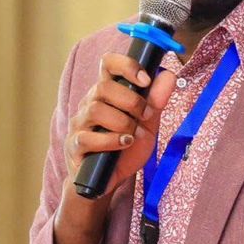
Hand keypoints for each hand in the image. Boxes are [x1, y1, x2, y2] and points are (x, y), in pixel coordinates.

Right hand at [63, 51, 177, 199]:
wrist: (110, 180)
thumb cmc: (125, 147)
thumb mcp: (147, 123)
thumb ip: (156, 100)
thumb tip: (168, 75)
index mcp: (106, 93)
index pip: (108, 64)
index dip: (126, 65)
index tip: (146, 80)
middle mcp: (89, 103)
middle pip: (104, 87)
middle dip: (132, 101)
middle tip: (145, 116)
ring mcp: (79, 124)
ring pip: (95, 110)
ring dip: (122, 122)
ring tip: (132, 135)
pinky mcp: (75, 145)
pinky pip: (88, 137)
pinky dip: (111, 140)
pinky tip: (124, 144)